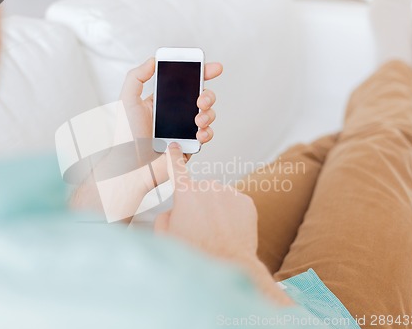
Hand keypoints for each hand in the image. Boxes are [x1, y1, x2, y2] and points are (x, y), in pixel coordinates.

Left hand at [120, 58, 222, 151]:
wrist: (132, 166)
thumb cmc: (126, 136)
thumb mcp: (127, 100)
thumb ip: (137, 76)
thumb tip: (153, 60)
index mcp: (164, 101)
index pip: (186, 83)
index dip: (202, 73)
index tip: (214, 68)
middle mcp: (176, 114)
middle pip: (202, 97)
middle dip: (208, 95)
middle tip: (201, 99)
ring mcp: (185, 130)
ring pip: (208, 115)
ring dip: (208, 113)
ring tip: (197, 120)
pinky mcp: (190, 146)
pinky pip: (207, 136)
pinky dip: (207, 132)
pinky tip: (198, 132)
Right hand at [155, 143, 293, 305]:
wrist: (228, 265)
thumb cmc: (196, 252)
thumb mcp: (166, 236)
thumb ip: (164, 216)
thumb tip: (173, 210)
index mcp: (186, 194)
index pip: (176, 169)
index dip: (174, 157)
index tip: (174, 146)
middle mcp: (208, 187)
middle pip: (200, 192)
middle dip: (198, 205)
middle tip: (200, 229)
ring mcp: (229, 193)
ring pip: (219, 198)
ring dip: (216, 210)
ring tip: (216, 233)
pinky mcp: (246, 202)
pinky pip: (235, 204)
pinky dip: (232, 215)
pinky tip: (229, 231)